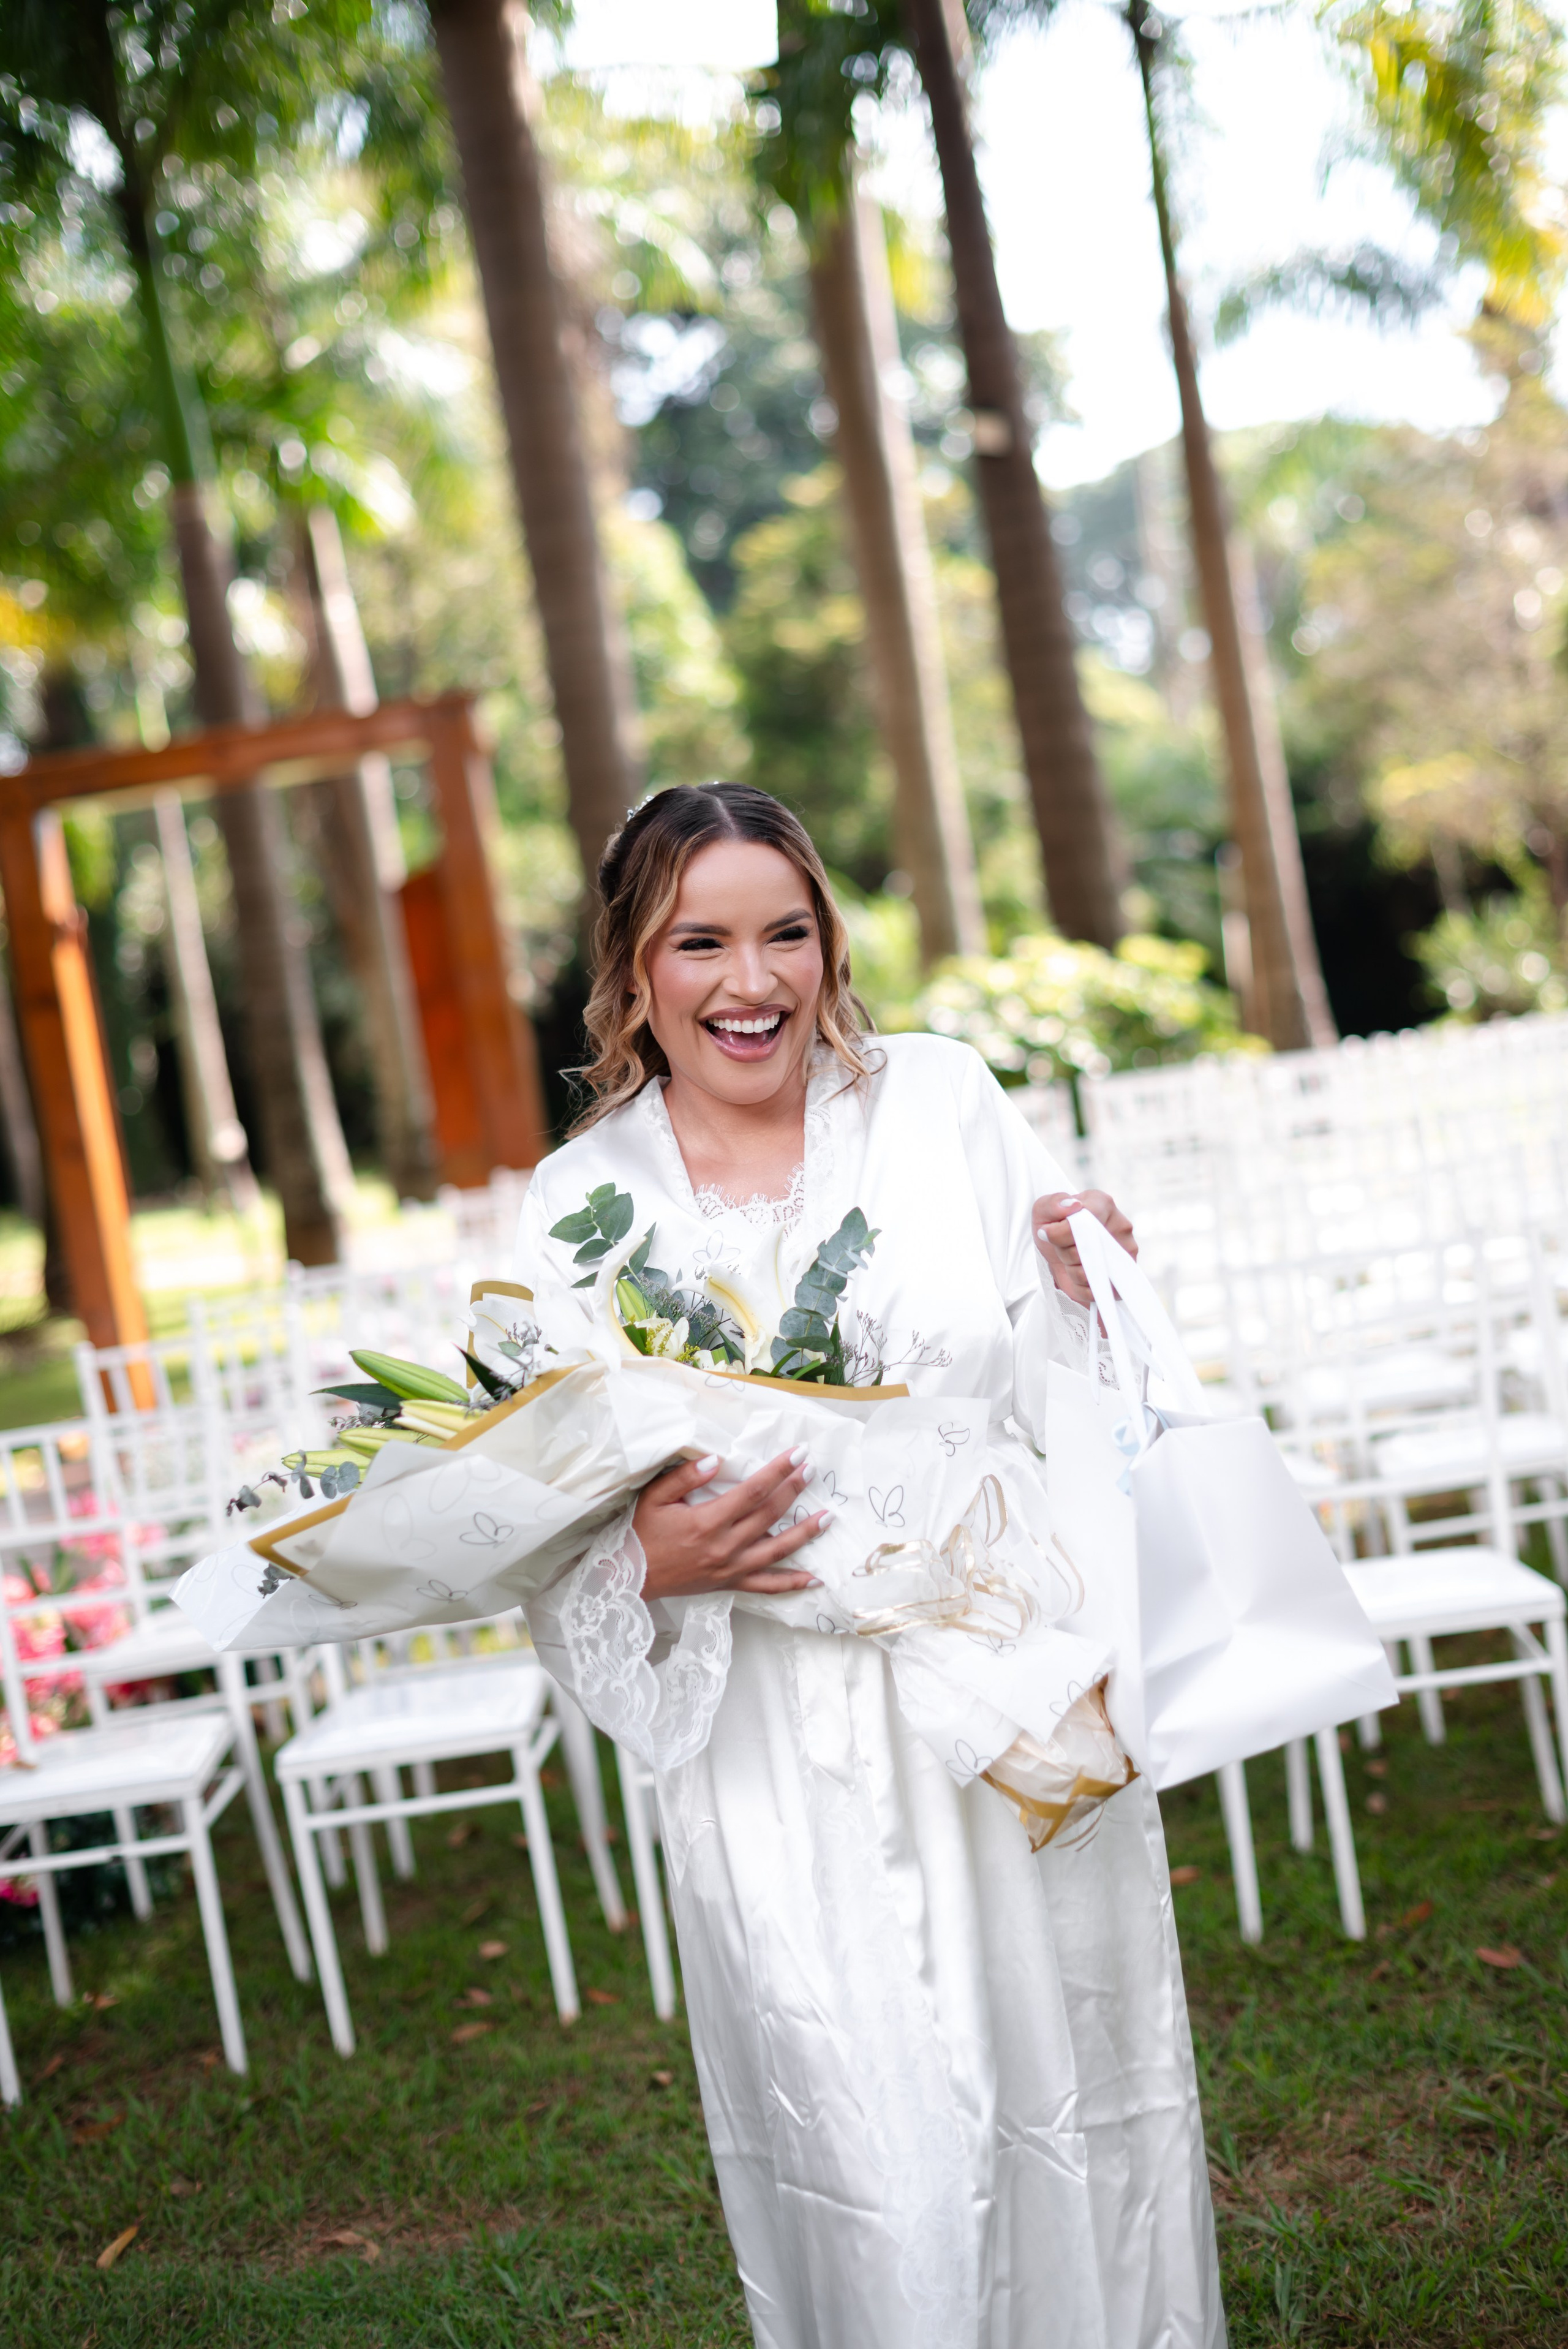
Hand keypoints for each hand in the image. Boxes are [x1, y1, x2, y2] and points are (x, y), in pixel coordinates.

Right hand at [633, 1446, 828, 1601]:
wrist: (629, 1578)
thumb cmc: (640, 1533)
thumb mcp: (654, 1498)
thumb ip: (684, 1477)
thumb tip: (715, 1461)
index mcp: (708, 1521)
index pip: (754, 1490)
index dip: (779, 1471)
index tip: (798, 1454)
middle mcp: (726, 1546)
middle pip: (771, 1514)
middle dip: (794, 1490)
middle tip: (812, 1471)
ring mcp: (731, 1568)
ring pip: (778, 1550)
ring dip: (806, 1533)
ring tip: (828, 1517)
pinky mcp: (730, 1584)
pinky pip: (767, 1586)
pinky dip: (793, 1583)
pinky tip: (815, 1578)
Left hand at [1032, 1188, 1136, 1309]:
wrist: (1056, 1248)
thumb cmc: (1053, 1225)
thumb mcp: (1043, 1209)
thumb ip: (1053, 1203)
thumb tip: (1073, 1206)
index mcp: (1103, 1204)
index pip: (1086, 1221)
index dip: (1062, 1233)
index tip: (1048, 1233)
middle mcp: (1120, 1227)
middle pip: (1088, 1249)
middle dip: (1065, 1253)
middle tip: (1061, 1246)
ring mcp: (1125, 1254)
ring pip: (1092, 1273)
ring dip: (1072, 1270)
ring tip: (1071, 1260)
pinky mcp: (1121, 1278)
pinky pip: (1096, 1291)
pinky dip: (1080, 1287)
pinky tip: (1078, 1275)